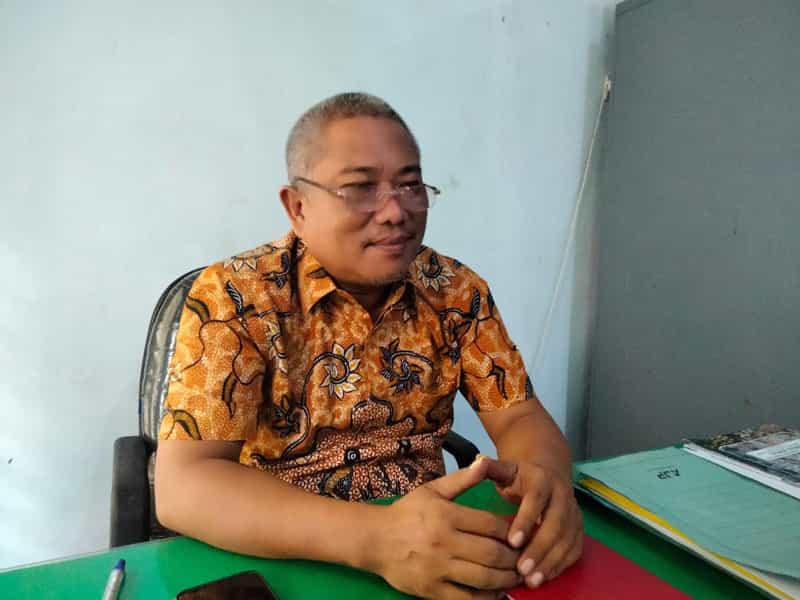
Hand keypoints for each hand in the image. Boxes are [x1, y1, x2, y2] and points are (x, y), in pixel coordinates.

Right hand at [375, 457, 522, 598]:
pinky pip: (467, 599)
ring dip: (506, 580)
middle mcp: (444, 542)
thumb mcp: (432, 490)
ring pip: (484, 578)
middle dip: (515, 558)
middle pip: (492, 553)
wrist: (375, 539)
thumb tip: (486, 462)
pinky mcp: (432, 591)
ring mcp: (438, 569)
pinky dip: (487, 598)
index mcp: (446, 515)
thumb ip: (462, 479)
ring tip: (516, 576)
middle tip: (525, 559)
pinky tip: (497, 593)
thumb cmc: (408, 512)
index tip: (521, 535)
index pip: (491, 525)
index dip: (512, 532)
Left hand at [487, 459, 582, 588]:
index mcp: (542, 479)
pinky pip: (574, 549)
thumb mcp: (504, 468)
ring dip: (551, 561)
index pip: (536, 499)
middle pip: (556, 523)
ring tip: (532, 581)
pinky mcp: (578, 528)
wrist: (548, 471)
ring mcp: (574, 512)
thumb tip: (477, 462)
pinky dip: (561, 565)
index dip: (526, 520)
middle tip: (522, 569)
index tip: (512, 542)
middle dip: (540, 548)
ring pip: (567, 539)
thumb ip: (490, 468)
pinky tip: (544, 577)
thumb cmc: (519, 476)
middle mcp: (562, 495)